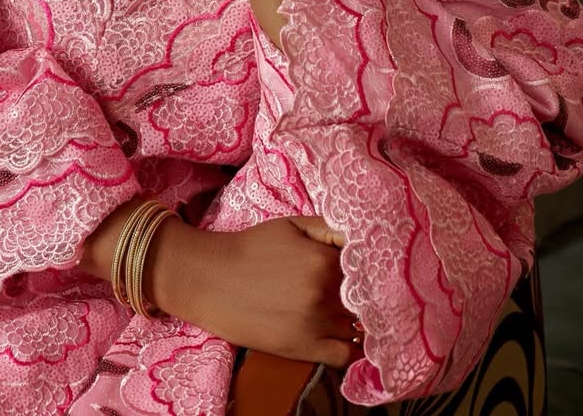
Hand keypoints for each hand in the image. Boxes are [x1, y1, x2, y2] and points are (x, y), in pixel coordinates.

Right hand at [158, 214, 362, 368]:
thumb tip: (362, 238)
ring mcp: (315, 324)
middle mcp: (325, 294)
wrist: (210, 279)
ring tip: (355, 314)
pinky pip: (345, 357)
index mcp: (324, 260)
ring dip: (360, 321)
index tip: (372, 271)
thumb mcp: (292, 225)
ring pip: (359, 328)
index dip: (372, 269)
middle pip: (367, 299)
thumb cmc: (250, 247)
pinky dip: (352, 350)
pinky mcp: (302, 348)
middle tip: (367, 293)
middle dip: (368, 295)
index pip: (368, 268)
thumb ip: (330, 229)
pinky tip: (347, 338)